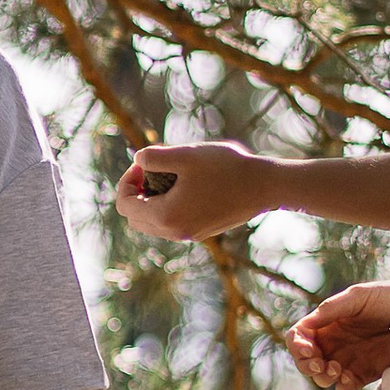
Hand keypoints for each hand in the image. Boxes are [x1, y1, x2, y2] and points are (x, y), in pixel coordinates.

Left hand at [115, 139, 268, 239]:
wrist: (264, 186)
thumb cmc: (226, 168)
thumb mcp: (185, 155)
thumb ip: (153, 157)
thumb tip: (138, 161)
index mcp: (166, 216)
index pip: (125, 206)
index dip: (126, 181)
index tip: (142, 164)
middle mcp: (175, 232)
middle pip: (135, 220)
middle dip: (135, 194)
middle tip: (149, 170)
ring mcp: (190, 235)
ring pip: (152, 224)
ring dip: (150, 202)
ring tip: (164, 177)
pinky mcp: (202, 232)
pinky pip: (171, 224)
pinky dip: (166, 208)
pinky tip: (181, 187)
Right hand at [288, 279, 389, 389]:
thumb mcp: (359, 296)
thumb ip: (332, 309)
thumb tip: (307, 323)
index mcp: (327, 323)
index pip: (299, 338)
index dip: (297, 346)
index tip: (309, 350)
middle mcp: (334, 342)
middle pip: (306, 361)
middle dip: (307, 366)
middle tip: (320, 364)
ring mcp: (349, 359)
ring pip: (323, 377)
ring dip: (323, 378)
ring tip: (336, 369)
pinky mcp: (366, 373)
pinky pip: (346, 387)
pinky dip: (342, 387)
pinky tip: (348, 380)